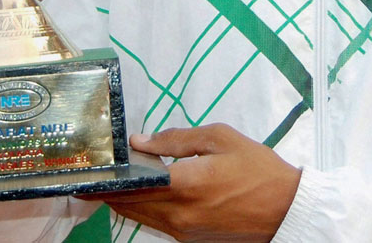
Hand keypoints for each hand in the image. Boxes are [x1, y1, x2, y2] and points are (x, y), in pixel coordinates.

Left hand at [101, 124, 300, 241]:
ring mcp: (183, 231)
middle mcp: (178, 213)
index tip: (86, 171)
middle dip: (107, 192)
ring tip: (110, 182)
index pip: (132, 185)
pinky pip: (157, 224)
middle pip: (130, 205)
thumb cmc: (256, 168)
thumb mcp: (220, 138)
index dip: (105, 180)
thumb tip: (140, 141)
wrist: (286, 210)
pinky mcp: (191, 240)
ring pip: (141, 217)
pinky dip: (143, 209)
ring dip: (123, 201)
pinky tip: (141, 194)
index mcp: (185, 184)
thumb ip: (178, 139)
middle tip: (90, 176)